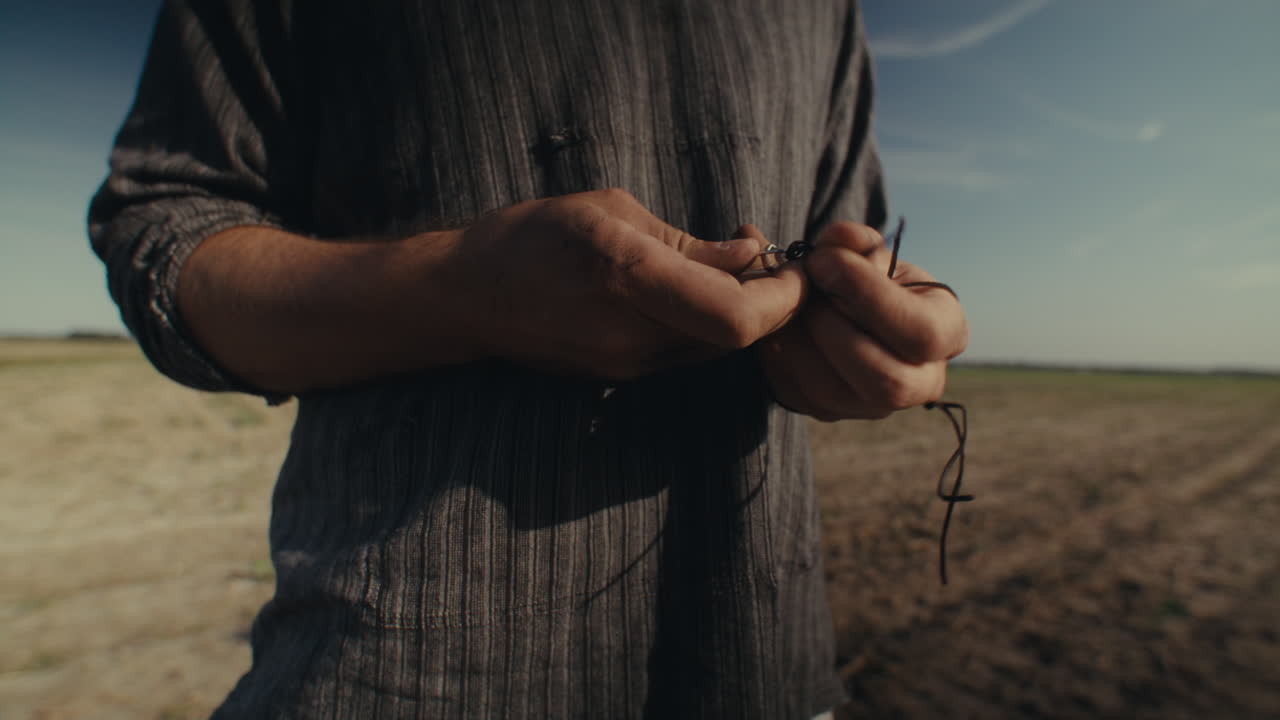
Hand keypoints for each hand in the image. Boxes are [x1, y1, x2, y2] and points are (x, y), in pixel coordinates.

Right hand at [456, 188, 805, 379]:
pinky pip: (688, 353)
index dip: (783, 300)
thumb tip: (750, 254)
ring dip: (742, 313)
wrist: (466, 298)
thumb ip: (689, 242)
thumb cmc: (533, 237)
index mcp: (627, 277)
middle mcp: (632, 334)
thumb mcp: (612, 212)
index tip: (795, 268)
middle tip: (773, 259)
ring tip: (736, 266)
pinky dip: (708, 324)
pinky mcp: (622, 377)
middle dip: (773, 303)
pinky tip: (697, 289)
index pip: (735, 316)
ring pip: (716, 349)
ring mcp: (626, 365)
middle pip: (736, 338)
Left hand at [751, 222, 967, 419]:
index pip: (921, 333)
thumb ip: (856, 242)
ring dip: (799, 340)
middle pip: (885, 380)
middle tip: (805, 290)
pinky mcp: (830, 412)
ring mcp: (874, 406)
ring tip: (787, 301)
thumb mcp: (871, 252)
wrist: (845, 309)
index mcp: (946, 333)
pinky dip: (778, 353)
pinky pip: (796, 392)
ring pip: (830, 390)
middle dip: (834, 330)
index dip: (869, 296)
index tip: (824, 261)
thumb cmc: (869, 277)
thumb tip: (840, 240)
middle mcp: (921, 382)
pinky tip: (777, 322)